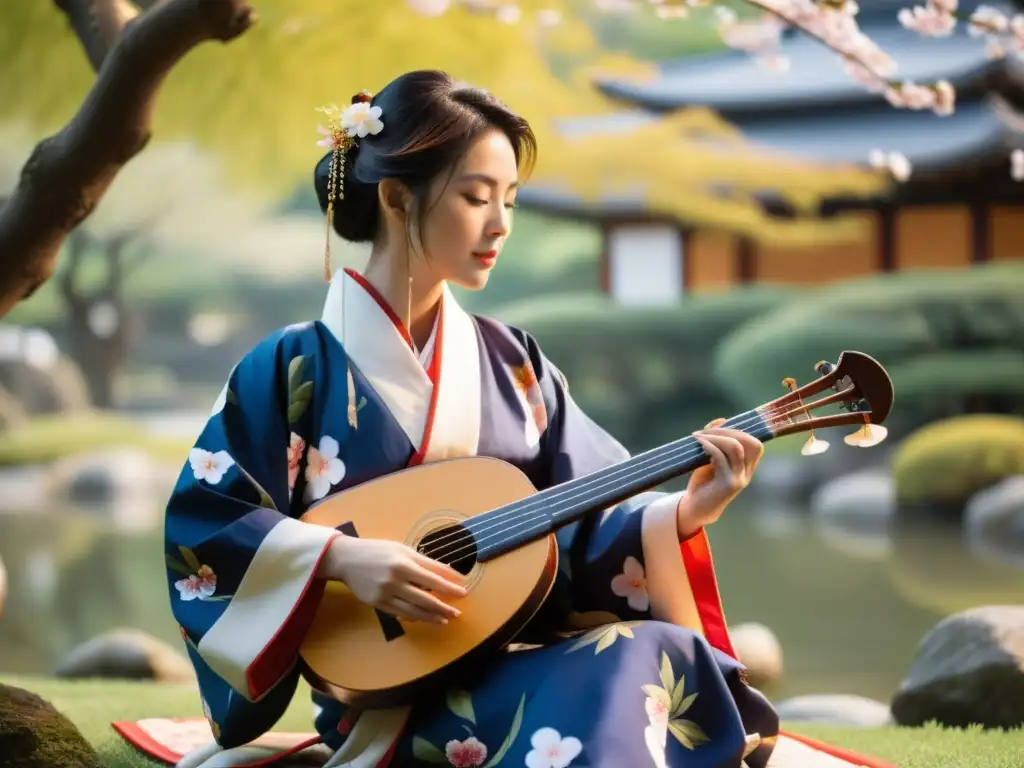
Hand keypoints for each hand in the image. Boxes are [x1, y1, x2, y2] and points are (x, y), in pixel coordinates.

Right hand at [318, 535, 467, 623]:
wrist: (347, 559)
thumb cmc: (378, 550)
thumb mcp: (402, 549)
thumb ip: (425, 562)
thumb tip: (448, 574)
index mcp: (403, 563)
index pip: (433, 579)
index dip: (450, 588)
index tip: (463, 593)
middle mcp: (395, 580)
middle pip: (426, 599)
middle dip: (444, 607)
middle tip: (457, 612)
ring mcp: (385, 594)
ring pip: (414, 610)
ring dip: (432, 617)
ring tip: (445, 619)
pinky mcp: (377, 604)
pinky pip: (400, 614)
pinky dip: (415, 617)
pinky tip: (426, 619)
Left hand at [679, 418, 763, 533]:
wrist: (695, 508)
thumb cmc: (703, 483)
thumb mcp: (710, 458)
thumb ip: (717, 441)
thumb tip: (721, 420)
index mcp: (747, 468)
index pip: (755, 444)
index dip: (740, 432)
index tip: (718, 428)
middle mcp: (747, 474)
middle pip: (750, 443)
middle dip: (729, 431)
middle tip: (706, 430)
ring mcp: (740, 479)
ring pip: (735, 448)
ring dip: (716, 437)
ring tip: (699, 436)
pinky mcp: (728, 484)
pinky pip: (720, 458)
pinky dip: (709, 446)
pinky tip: (699, 443)